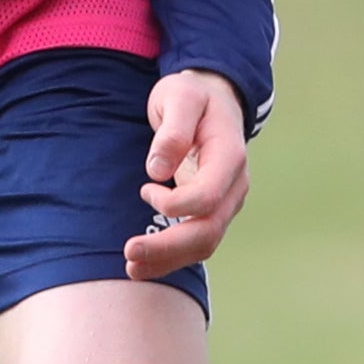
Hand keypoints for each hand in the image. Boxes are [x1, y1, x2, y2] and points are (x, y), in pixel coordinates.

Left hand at [127, 69, 250, 279]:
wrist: (212, 99)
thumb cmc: (193, 95)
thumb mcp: (180, 96)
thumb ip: (172, 131)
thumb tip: (157, 170)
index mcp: (229, 156)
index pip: (209, 196)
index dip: (176, 204)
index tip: (145, 188)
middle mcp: (234, 185)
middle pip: (208, 230)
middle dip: (168, 247)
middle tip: (129, 252)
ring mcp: (226, 201)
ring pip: (204, 243)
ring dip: (168, 260)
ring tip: (131, 268)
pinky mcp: (211, 211)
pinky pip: (196, 242)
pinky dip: (171, 257)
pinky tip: (142, 265)